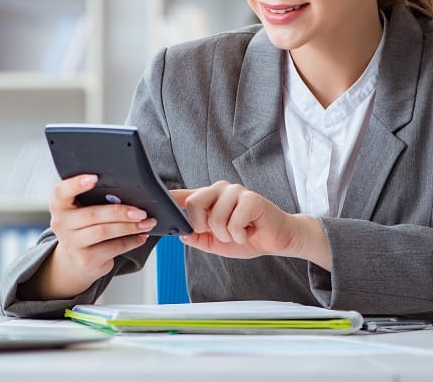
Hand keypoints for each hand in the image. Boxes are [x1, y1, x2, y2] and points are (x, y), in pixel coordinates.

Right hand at [27, 174, 156, 299]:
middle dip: (119, 212)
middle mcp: (61, 224)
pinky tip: (140, 236)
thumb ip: (94, 199)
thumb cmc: (83, 227)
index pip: (61, 192)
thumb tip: (128, 194)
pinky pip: (113, 248)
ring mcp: (72, 244)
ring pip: (104, 231)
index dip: (76, 184)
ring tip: (146, 223)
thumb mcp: (81, 210)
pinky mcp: (86, 260)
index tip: (94, 178)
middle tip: (140, 211)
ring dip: (129, 227)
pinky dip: (131, 241)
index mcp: (59, 206)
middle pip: (92, 214)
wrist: (75, 260)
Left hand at [170, 181, 330, 269]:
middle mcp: (220, 189)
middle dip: (203, 226)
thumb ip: (198, 237)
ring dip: (227, 235)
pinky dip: (240, 235)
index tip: (155, 202)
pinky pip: (233, 222)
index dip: (168, 199)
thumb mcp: (216, 242)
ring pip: (214, 218)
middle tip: (220, 232)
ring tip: (239, 231)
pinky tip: (249, 230)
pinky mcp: (251, 198)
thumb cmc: (248, 236)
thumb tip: (181, 233)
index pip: (183, 195)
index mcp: (209, 198)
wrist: (277, 239)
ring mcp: (236, 191)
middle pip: (193, 204)